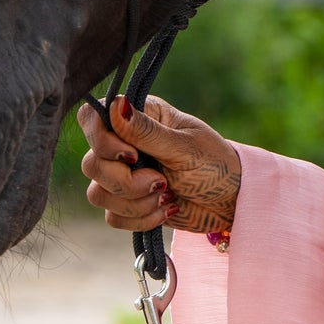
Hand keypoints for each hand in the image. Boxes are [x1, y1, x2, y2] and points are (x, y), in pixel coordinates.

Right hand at [77, 95, 240, 237]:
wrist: (232, 202)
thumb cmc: (216, 165)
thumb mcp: (185, 147)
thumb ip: (146, 131)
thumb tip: (116, 105)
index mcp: (139, 117)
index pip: (92, 119)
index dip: (101, 140)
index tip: (132, 155)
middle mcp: (125, 144)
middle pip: (91, 164)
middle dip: (126, 181)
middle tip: (161, 182)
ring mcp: (124, 174)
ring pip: (97, 193)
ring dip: (135, 202)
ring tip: (167, 196)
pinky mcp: (128, 203)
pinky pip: (112, 216)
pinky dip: (140, 219)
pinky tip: (166, 209)